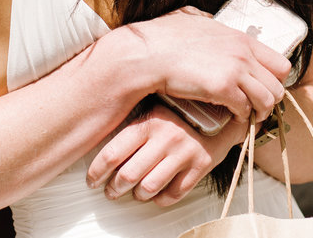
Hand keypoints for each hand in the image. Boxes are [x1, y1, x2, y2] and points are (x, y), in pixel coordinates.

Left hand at [88, 101, 251, 203]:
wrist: (220, 112)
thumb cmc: (179, 115)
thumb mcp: (153, 112)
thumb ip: (131, 129)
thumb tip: (101, 152)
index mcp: (148, 123)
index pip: (112, 154)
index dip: (97, 172)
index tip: (92, 180)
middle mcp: (165, 138)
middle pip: (128, 175)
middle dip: (114, 189)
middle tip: (111, 192)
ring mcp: (184, 153)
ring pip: (150, 187)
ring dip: (138, 195)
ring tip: (135, 193)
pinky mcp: (201, 166)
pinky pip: (174, 193)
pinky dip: (161, 199)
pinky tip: (156, 195)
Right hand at [112, 8, 289, 125]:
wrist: (146, 54)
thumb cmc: (161, 38)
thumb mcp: (190, 18)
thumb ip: (206, 19)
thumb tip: (206, 17)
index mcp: (239, 38)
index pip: (280, 63)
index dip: (275, 80)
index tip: (264, 87)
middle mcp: (243, 53)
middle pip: (278, 85)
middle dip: (270, 99)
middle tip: (258, 107)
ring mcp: (235, 70)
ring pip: (268, 99)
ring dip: (259, 112)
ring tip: (248, 117)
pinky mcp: (222, 88)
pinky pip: (246, 109)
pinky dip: (241, 117)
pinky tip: (232, 117)